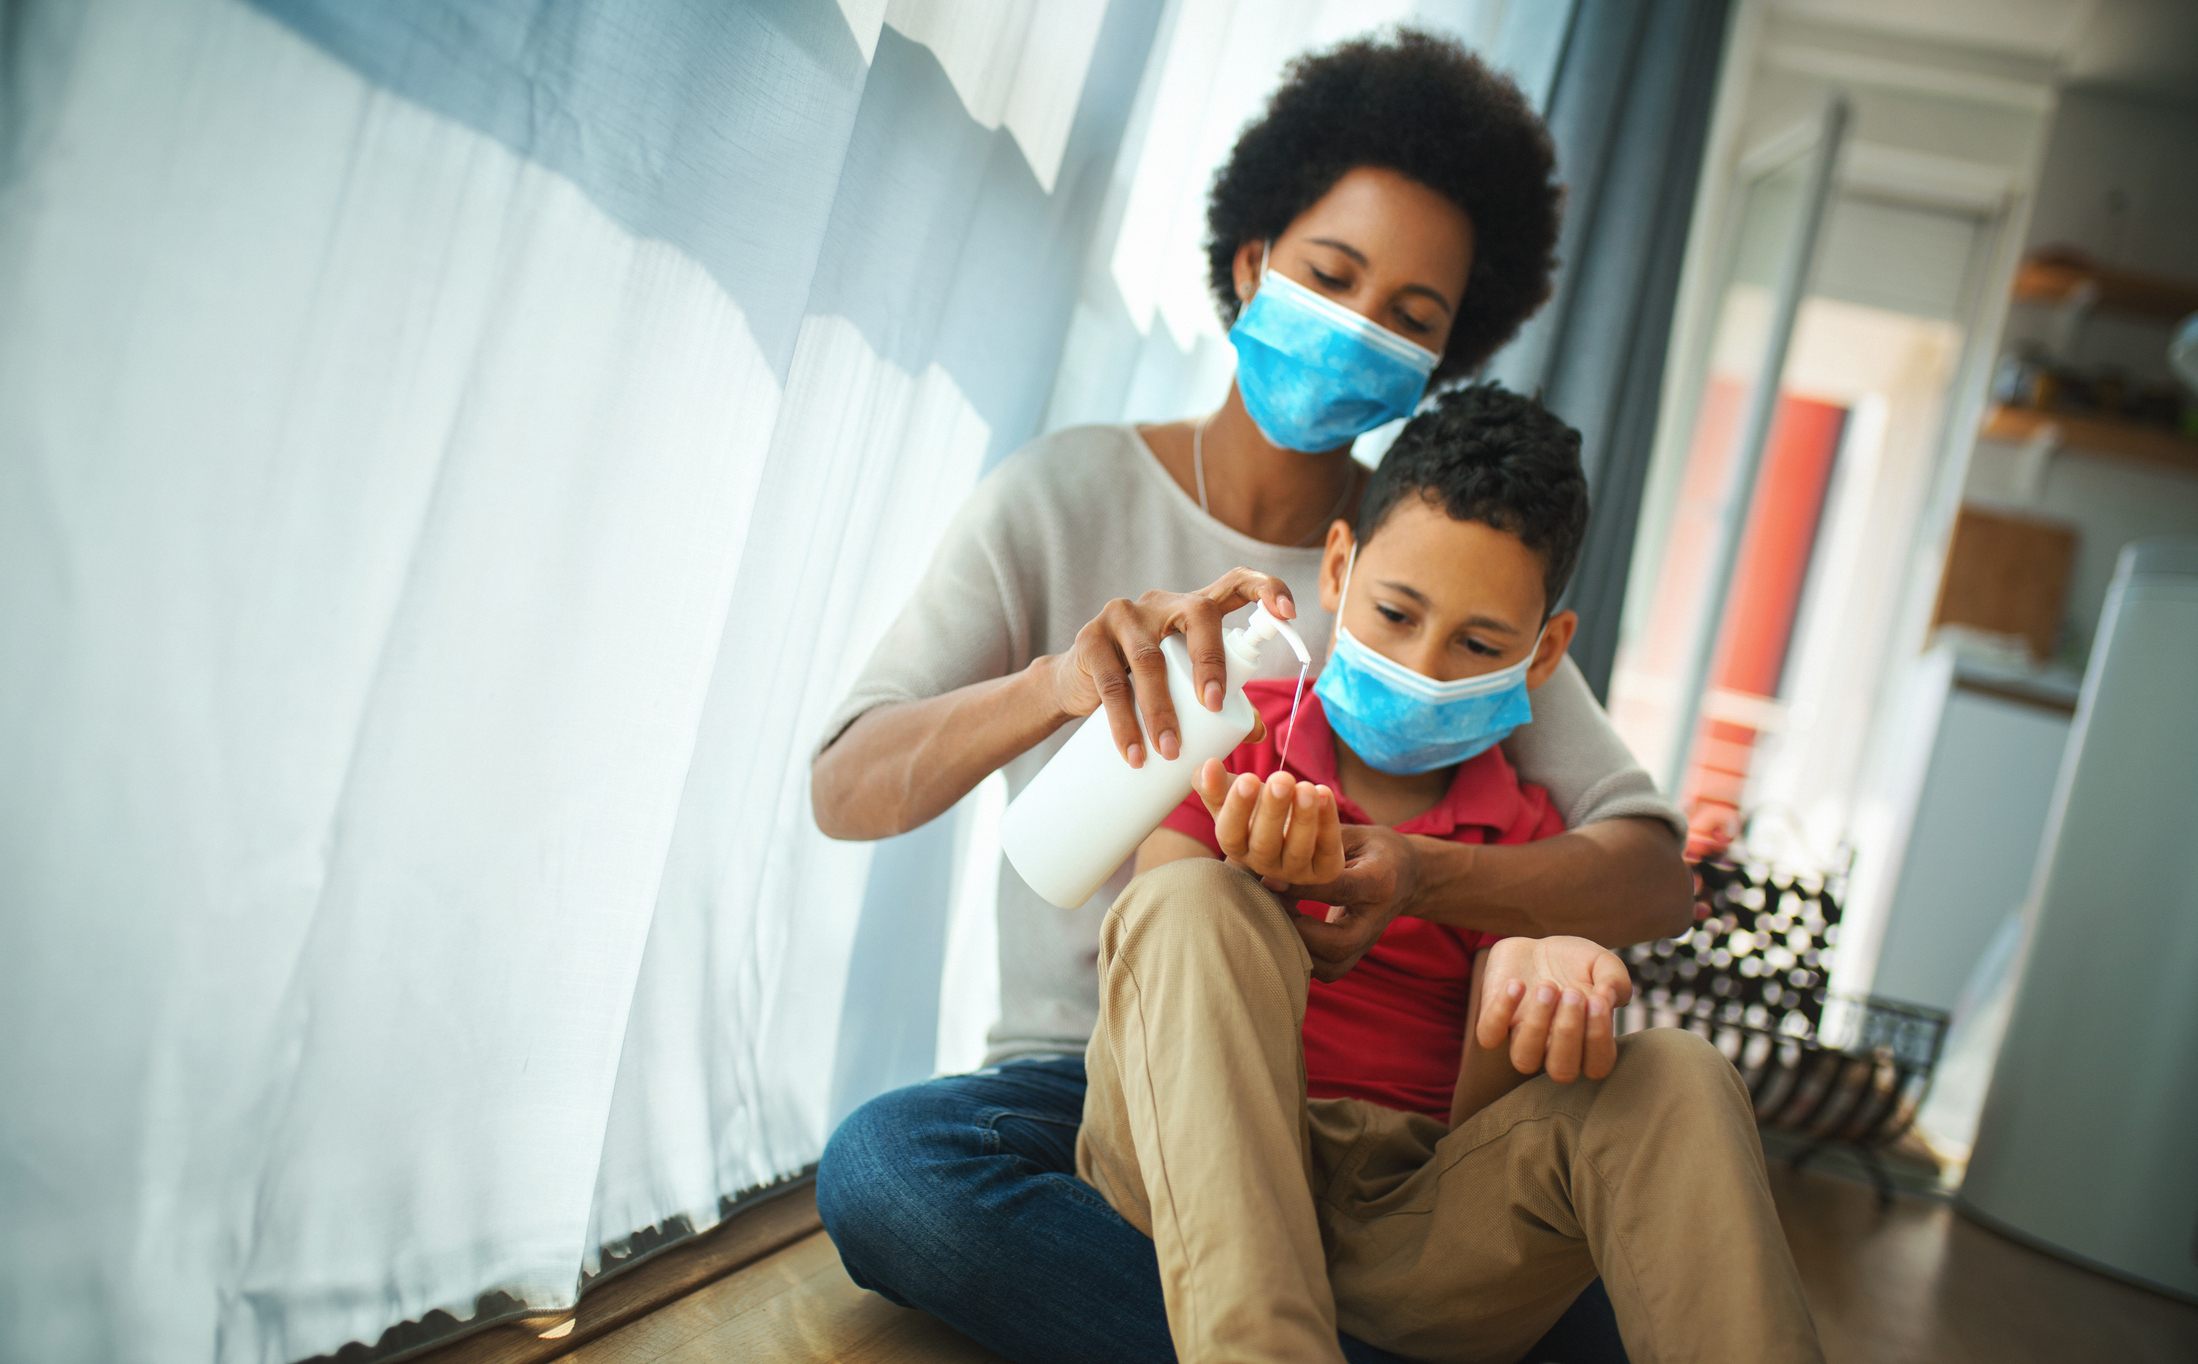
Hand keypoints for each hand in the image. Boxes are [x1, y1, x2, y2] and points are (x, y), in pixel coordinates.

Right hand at [1048, 569, 1292, 767]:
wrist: (1075, 686)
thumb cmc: (1142, 683)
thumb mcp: (1182, 686)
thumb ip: (1221, 701)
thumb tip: (1257, 731)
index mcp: (1192, 609)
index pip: (1235, 583)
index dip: (1265, 589)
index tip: (1288, 613)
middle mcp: (1161, 603)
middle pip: (1198, 616)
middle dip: (1211, 661)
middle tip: (1213, 707)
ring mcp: (1123, 616)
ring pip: (1149, 659)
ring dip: (1161, 710)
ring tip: (1171, 751)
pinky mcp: (1090, 639)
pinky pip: (1110, 683)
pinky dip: (1124, 724)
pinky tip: (1134, 752)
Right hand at [1194, 760, 1342, 886]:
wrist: (1293, 824)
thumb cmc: (1257, 806)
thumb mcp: (1231, 793)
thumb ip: (1213, 782)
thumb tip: (1208, 766)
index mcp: (1235, 845)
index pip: (1230, 833)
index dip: (1238, 807)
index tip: (1247, 778)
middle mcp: (1263, 863)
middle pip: (1265, 843)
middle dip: (1273, 810)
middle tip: (1281, 778)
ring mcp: (1295, 870)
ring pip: (1298, 849)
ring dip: (1304, 817)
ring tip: (1306, 787)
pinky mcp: (1325, 869)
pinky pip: (1327, 848)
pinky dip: (1328, 821)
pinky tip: (1324, 793)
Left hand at [1258, 824, 1421, 982]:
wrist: (1408, 874)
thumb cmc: (1372, 848)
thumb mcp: (1353, 835)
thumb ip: (1320, 841)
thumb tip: (1274, 845)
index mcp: (1379, 881)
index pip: (1340, 890)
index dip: (1302, 888)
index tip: (1270, 880)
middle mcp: (1376, 918)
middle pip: (1340, 943)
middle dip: (1299, 931)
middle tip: (1272, 908)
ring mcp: (1368, 941)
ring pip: (1333, 965)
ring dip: (1297, 948)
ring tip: (1276, 919)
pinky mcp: (1358, 953)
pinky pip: (1329, 971)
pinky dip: (1302, 959)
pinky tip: (1286, 932)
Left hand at [1474, 937, 1634, 1083]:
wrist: (1537, 945)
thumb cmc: (1576, 962)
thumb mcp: (1603, 964)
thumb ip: (1616, 980)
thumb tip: (1607, 996)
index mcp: (1586, 1043)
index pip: (1597, 1066)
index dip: (1599, 1038)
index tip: (1598, 998)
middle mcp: (1554, 1049)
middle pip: (1561, 1071)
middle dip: (1568, 1031)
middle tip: (1571, 991)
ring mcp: (1522, 1037)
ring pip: (1524, 1059)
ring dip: (1537, 1024)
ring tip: (1547, 986)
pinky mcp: (1494, 1021)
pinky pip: (1489, 1035)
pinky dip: (1501, 1011)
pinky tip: (1517, 984)